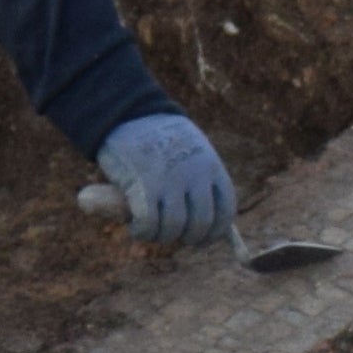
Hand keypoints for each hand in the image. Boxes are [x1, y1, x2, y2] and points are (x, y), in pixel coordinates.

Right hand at [97, 110, 237, 249]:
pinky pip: (149, 224)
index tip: (204, 240)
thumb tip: (209, 224)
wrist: (127, 112)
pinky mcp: (143, 184)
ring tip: (151, 230)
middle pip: (202, 223)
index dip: (216, 231)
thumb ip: (199, 180)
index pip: (226, 209)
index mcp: (210, 165)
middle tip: (175, 235)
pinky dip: (143, 232)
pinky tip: (136, 227)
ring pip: (174, 227)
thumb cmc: (157, 137)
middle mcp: (194, 174)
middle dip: (190, 238)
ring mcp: (170, 180)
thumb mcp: (189, 150)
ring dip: (162, 236)